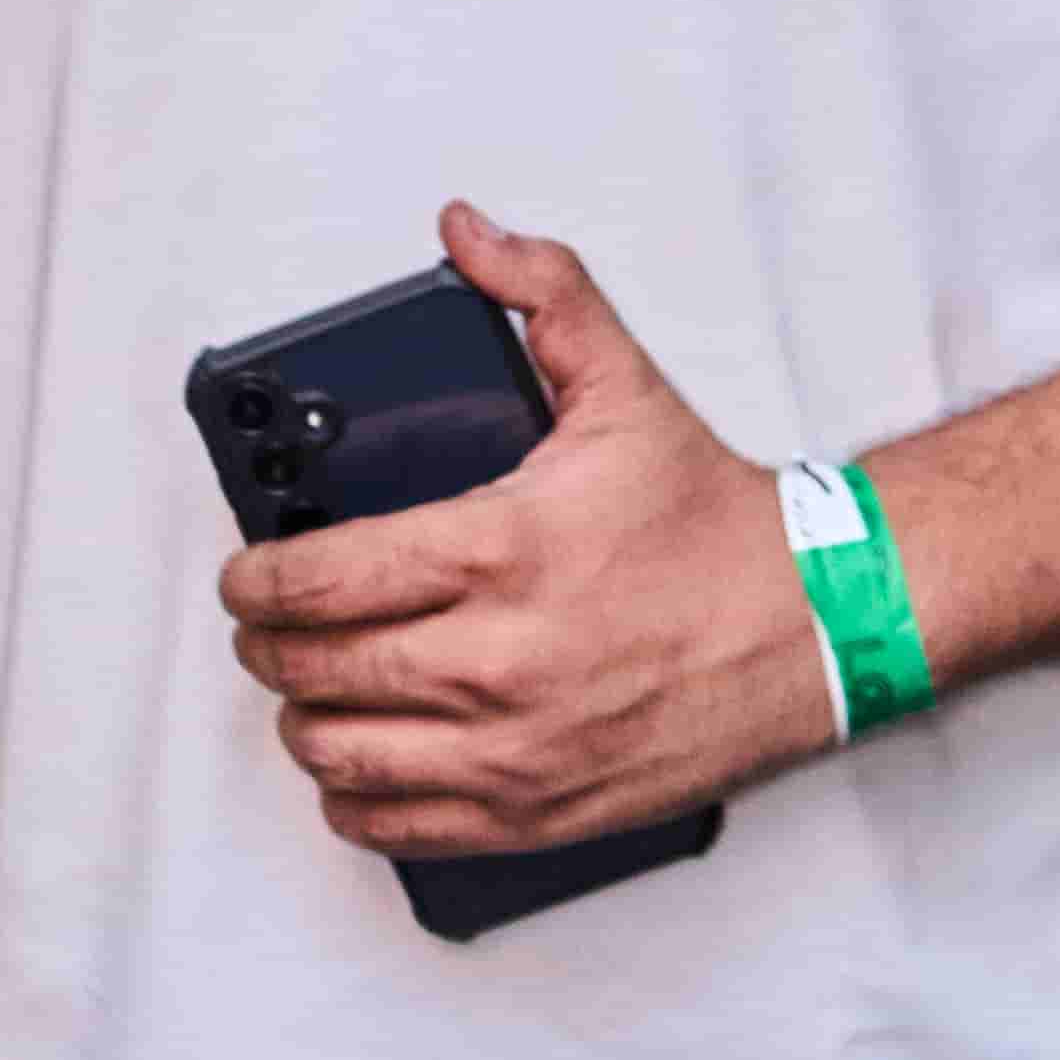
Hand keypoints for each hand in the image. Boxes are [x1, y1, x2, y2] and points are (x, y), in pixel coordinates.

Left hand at [218, 202, 837, 855]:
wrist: (814, 626)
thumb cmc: (713, 523)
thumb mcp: (623, 386)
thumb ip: (542, 294)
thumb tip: (469, 232)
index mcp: (502, 550)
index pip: (324, 578)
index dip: (257, 579)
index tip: (246, 574)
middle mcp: (500, 660)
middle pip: (317, 669)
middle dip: (268, 645)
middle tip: (267, 623)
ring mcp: (516, 748)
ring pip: (342, 755)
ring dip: (303, 720)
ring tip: (307, 686)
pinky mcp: (537, 811)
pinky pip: (399, 826)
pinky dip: (355, 799)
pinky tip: (356, 761)